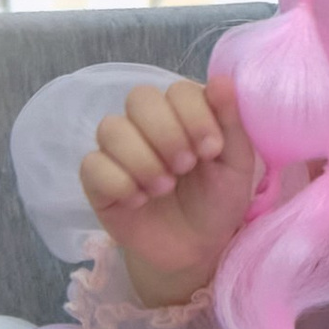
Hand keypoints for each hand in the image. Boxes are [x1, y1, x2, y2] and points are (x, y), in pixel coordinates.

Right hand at [77, 70, 261, 308]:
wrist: (197, 249)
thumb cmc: (218, 202)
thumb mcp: (236, 165)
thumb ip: (231, 121)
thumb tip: (222, 79)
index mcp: (182, 113)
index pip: (177, 89)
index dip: (194, 115)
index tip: (211, 150)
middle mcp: (146, 124)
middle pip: (139, 98)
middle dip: (167, 133)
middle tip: (186, 167)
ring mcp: (118, 150)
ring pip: (111, 128)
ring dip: (143, 160)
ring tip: (164, 188)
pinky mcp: (97, 180)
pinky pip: (92, 165)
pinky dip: (119, 183)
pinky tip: (140, 200)